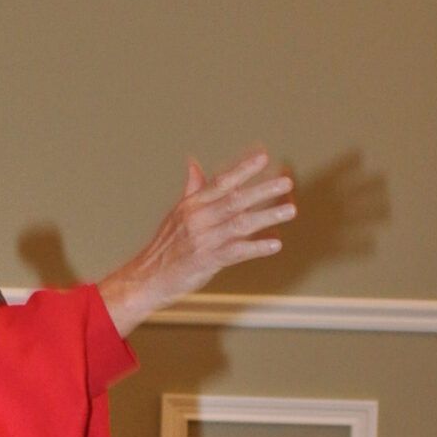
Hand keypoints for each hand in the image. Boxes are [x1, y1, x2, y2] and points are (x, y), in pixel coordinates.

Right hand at [97, 147, 295, 338]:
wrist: (146, 278)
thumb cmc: (165, 248)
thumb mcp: (177, 214)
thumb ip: (192, 189)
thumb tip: (194, 164)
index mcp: (192, 204)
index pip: (221, 182)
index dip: (243, 169)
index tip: (264, 157)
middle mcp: (198, 218)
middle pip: (235, 199)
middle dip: (263, 189)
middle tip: (287, 182)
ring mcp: (202, 239)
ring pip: (240, 223)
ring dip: (267, 216)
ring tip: (290, 210)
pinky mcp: (206, 261)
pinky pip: (236, 252)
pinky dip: (256, 247)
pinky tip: (275, 244)